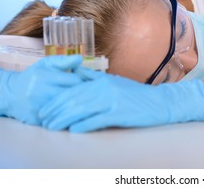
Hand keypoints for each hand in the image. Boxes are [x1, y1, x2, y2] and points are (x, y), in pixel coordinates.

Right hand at [0, 55, 83, 124]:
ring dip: (77, 107)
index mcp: (43, 77)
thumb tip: (80, 58)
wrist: (10, 94)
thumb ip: (63, 61)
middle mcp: (40, 92)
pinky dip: (68, 117)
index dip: (84, 81)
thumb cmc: (33, 76)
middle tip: (90, 93)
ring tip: (83, 102)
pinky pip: (59, 120)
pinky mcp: (38, 120)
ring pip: (67, 109)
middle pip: (72, 96)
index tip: (87, 82)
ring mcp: (38, 108)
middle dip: (83, 95)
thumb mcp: (46, 64)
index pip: (74, 80)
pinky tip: (73, 113)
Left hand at [39, 69, 203, 131]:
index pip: (72, 89)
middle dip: (54, 110)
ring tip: (52, 126)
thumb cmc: (137, 95)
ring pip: (81, 109)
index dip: (56, 100)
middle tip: (43, 120)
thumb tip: (76, 74)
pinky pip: (96, 119)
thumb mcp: (115, 82)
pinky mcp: (119, 112)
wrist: (160, 102)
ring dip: (63, 118)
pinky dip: (83, 124)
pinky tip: (73, 129)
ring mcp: (112, 100)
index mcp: (102, 80)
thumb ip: (95, 79)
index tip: (45, 109)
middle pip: (73, 99)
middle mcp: (104, 88)